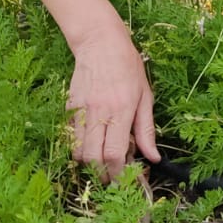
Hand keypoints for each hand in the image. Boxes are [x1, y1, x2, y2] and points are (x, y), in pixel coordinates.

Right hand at [65, 26, 160, 182]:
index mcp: (122, 109)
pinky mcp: (69, 106)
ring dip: (89, 164)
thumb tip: (153, 157)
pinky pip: (70, 137)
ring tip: (101, 164)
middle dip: (103, 175)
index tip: (125, 181)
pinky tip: (91, 146)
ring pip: (78, 151)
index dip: (119, 174)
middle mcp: (100, 112)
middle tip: (112, 177)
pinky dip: (78, 148)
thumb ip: (147, 129)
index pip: (116, 154)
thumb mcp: (146, 95)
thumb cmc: (128, 66)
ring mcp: (81, 109)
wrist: (100, 42)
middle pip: (94, 158)